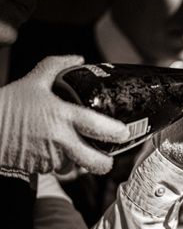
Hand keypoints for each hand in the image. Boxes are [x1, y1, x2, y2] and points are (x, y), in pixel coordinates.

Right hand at [0, 55, 128, 180]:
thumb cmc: (7, 106)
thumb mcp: (33, 82)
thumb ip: (55, 67)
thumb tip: (77, 59)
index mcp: (62, 116)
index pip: (97, 127)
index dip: (115, 132)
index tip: (124, 133)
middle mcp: (60, 140)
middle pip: (94, 161)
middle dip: (105, 164)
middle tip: (107, 158)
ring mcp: (50, 157)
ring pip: (74, 166)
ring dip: (76, 161)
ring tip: (72, 148)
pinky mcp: (39, 168)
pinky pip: (57, 169)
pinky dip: (59, 162)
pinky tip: (51, 149)